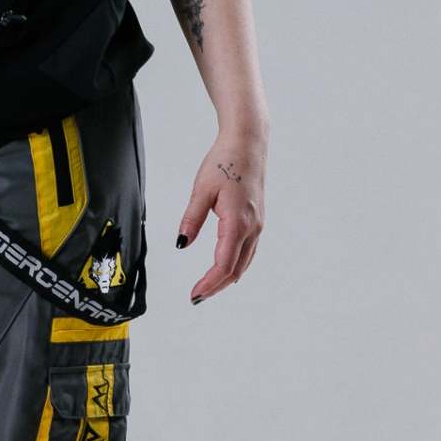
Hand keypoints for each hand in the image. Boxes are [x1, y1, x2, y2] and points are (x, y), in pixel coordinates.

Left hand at [177, 130, 265, 302]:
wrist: (248, 143)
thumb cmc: (224, 162)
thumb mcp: (201, 190)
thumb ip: (191, 218)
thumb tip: (182, 244)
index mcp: (237, 222)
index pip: (223, 265)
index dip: (209, 283)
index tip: (194, 294)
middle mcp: (252, 228)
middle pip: (235, 269)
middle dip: (216, 286)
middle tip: (196, 297)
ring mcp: (258, 225)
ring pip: (244, 262)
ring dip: (226, 278)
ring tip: (207, 288)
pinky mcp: (257, 220)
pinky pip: (248, 251)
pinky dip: (236, 265)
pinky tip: (225, 269)